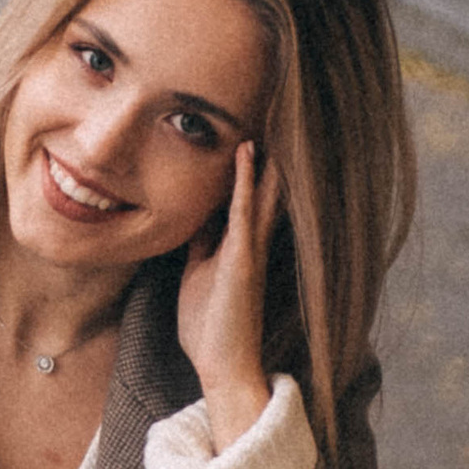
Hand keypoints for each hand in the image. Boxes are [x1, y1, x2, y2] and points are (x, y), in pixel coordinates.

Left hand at [174, 138, 281, 451]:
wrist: (222, 367)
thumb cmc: (209, 326)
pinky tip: (248, 153)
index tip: (249, 119)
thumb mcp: (196, 273)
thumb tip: (192, 217)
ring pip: (263, 190)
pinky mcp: (243, 260)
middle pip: (264, 183)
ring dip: (266, 153)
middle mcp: (251, 240)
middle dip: (268, 146)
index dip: (248, 157)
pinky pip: (245, 213)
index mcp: (239, 243)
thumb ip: (200, 244)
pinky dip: (247, 182)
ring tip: (271, 111)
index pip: (246, 190)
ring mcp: (250, 248)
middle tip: (276, 102)